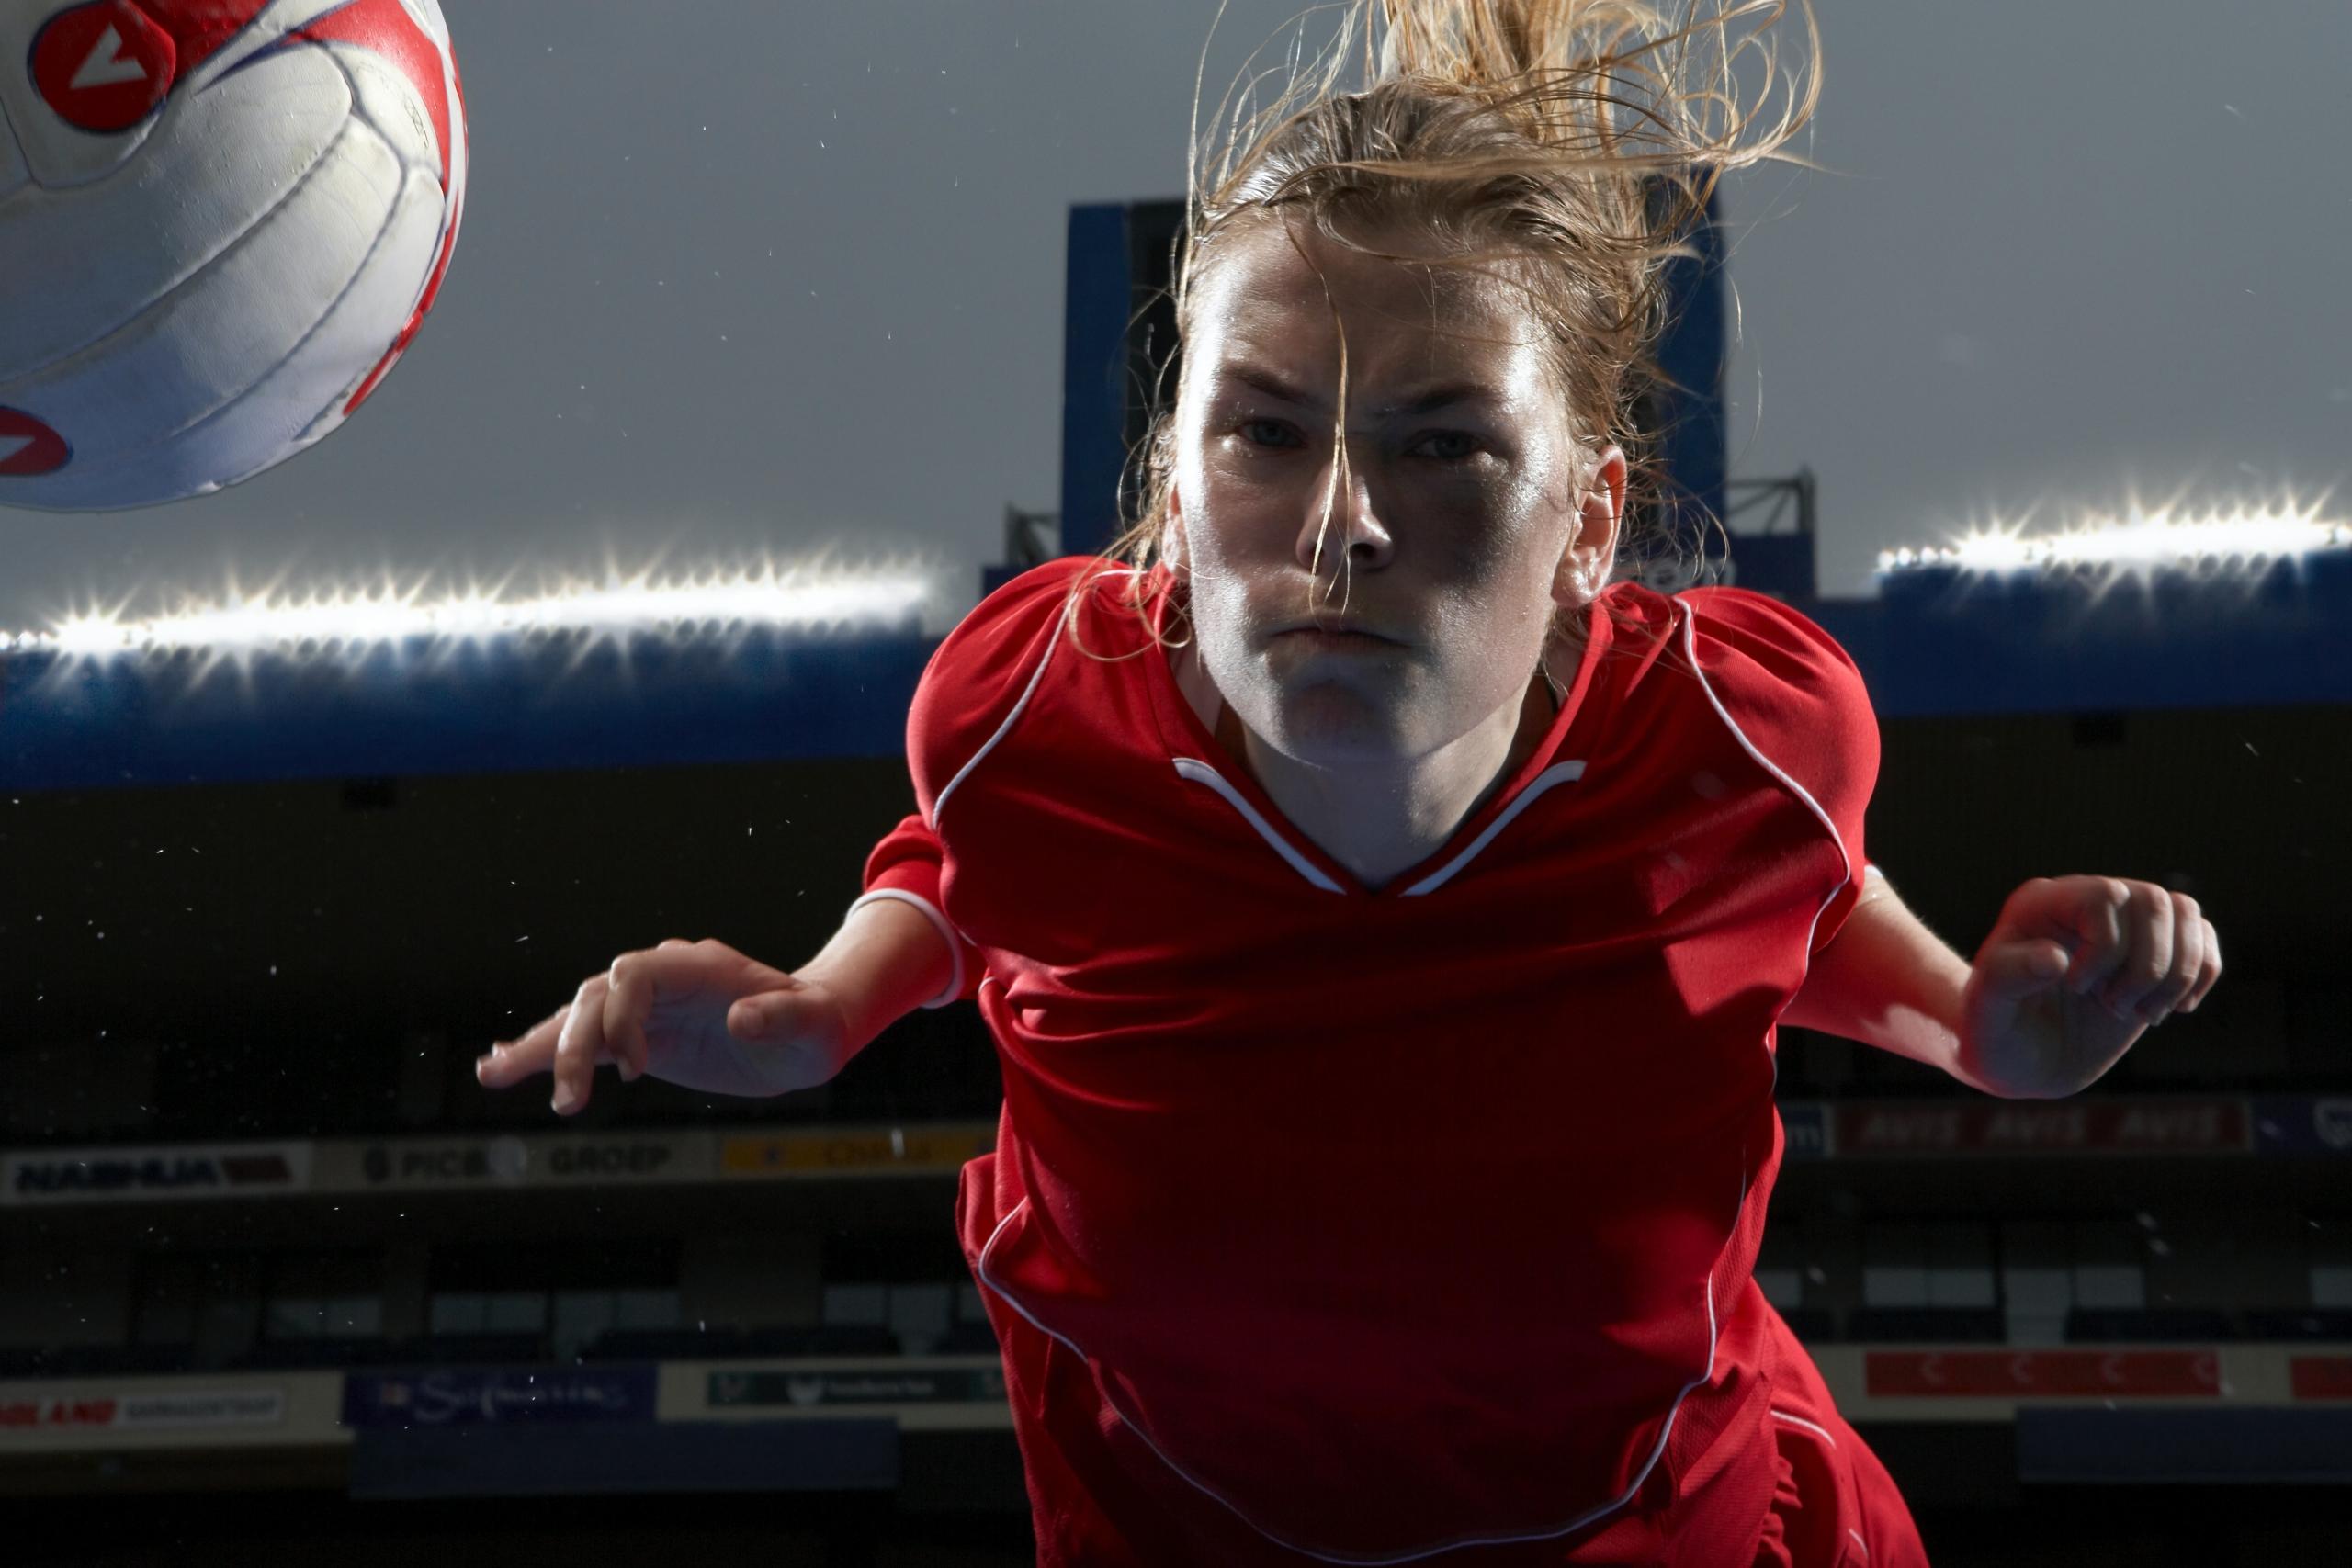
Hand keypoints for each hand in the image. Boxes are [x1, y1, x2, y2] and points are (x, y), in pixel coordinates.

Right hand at [475, 938, 852, 1114]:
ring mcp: (645, 1008)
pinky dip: (543, 1055)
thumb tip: (743, 1017)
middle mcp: (663, 981)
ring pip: (578, 1019)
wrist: (804, 1036)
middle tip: (570, 1102)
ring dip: (539, 1048)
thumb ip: (782, 1018)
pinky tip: (499, 1068)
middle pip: (597, 998)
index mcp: (700, 967)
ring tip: (492, 1073)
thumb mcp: (812, 1028)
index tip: (636, 1070)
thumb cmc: (814, 1028)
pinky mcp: (636, 1038)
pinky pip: (583, 1042)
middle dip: (576, 1045)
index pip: (634, 973)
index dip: (623, 1015)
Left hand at [1956, 876, 2221, 1098]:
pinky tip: (2169, 1009)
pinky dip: (2201, 976)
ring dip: (2176, 973)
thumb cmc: (1995, 1033)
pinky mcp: (2154, 951)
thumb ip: (2009, 979)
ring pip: (2186, 913)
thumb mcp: (1986, 1011)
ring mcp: (2124, 924)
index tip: (2077, 989)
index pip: (2104, 896)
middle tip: (2112, 1007)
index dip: (2106, 948)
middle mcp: (2084, 903)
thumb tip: (2054, 957)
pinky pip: (2203, 937)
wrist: (2020, 1058)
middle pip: (2154, 901)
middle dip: (2146, 967)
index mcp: (2040, 904)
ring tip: (2138, 1011)